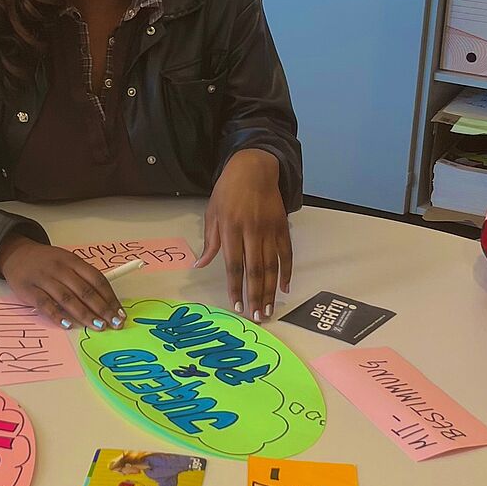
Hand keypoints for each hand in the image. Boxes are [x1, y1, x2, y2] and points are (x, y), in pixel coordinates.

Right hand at [0, 236, 123, 329]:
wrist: (16, 253)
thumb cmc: (47, 262)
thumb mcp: (67, 261)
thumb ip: (83, 277)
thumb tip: (106, 300)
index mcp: (72, 261)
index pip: (96, 279)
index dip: (110, 297)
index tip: (119, 312)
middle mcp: (60, 269)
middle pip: (85, 290)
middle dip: (102, 309)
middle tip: (114, 323)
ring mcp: (44, 279)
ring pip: (67, 298)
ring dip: (84, 314)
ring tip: (98, 326)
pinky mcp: (29, 290)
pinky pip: (45, 304)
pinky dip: (57, 315)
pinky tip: (68, 324)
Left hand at [195, 149, 292, 322]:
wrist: (254, 168)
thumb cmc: (228, 191)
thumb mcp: (212, 213)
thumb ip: (210, 242)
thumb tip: (199, 266)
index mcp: (231, 229)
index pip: (234, 265)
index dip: (236, 288)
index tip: (236, 307)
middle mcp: (252, 231)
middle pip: (255, 270)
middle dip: (255, 296)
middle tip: (257, 317)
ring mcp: (269, 229)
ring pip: (272, 266)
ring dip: (270, 290)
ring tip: (268, 309)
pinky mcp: (282, 227)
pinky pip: (286, 253)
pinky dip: (287, 271)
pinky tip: (285, 288)